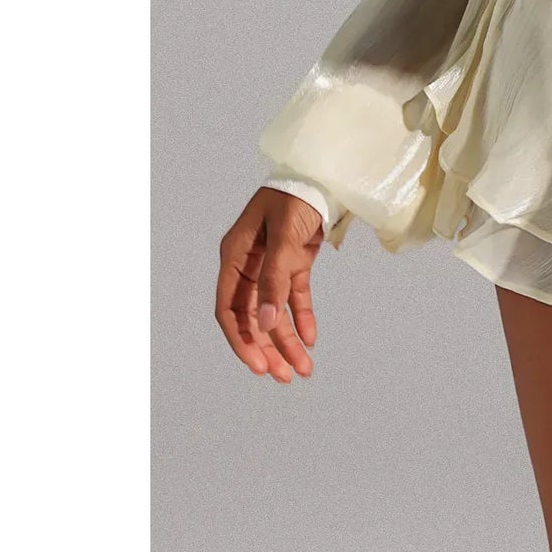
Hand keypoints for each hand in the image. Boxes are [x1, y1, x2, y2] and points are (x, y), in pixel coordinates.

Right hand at [216, 189, 324, 382]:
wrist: (321, 174)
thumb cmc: (295, 196)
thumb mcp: (282, 236)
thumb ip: (274, 279)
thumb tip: (264, 323)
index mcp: (235, 257)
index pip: (229, 309)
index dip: (241, 340)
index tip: (257, 365)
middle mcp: (249, 265)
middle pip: (253, 318)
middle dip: (267, 349)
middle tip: (283, 377)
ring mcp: (271, 266)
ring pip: (274, 313)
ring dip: (286, 341)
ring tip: (302, 369)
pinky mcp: (294, 263)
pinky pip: (295, 298)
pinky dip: (302, 318)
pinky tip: (311, 340)